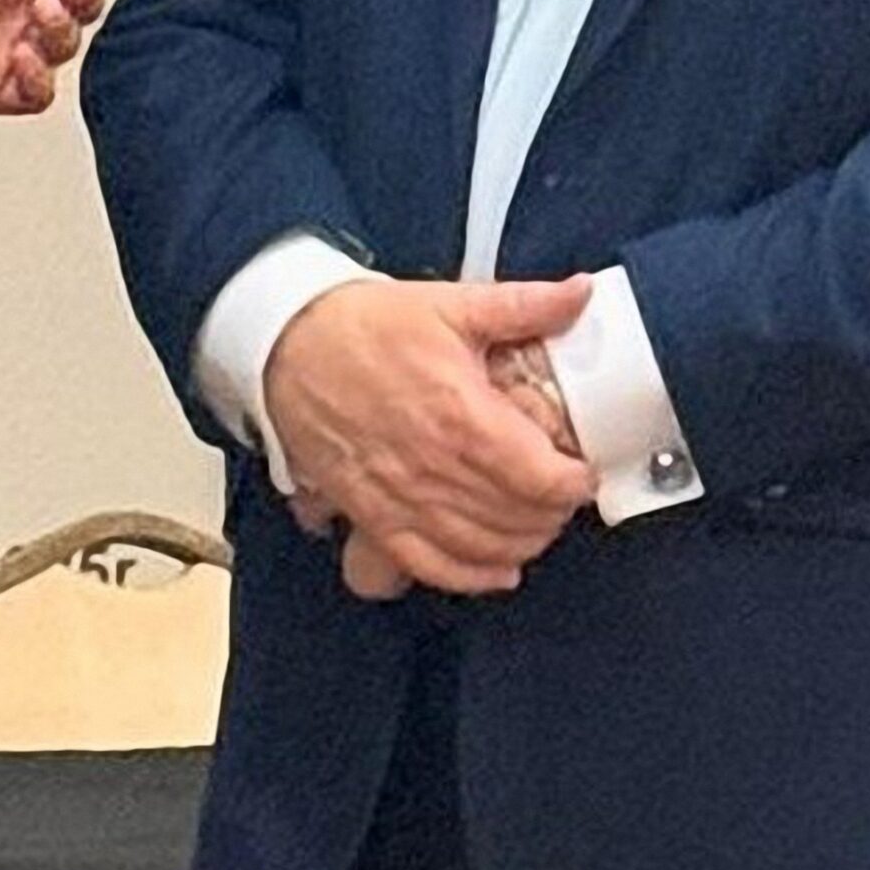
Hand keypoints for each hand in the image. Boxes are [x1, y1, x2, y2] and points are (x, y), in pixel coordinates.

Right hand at [265, 276, 595, 597]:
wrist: (288, 342)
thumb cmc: (365, 324)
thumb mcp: (450, 304)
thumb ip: (523, 305)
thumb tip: (580, 293)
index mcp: (462, 415)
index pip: (543, 478)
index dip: (576, 482)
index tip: (582, 469)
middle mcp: (435, 466)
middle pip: (519, 518)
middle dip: (553, 511)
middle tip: (560, 490)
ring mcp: (402, 497)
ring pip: (482, 547)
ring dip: (521, 543)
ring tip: (535, 522)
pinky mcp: (372, 514)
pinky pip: (429, 564)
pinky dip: (470, 576)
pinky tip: (497, 570)